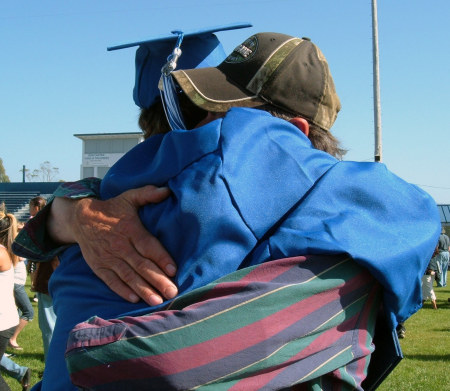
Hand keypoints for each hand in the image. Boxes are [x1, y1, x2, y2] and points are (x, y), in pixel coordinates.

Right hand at [49, 185, 177, 305]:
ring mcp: (108, 258)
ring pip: (128, 276)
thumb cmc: (112, 209)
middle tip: (172, 293)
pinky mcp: (99, 266)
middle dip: (157, 280)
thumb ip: (147, 194)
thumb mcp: (129, 197)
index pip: (148, 245)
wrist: (81, 218)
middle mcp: (120, 245)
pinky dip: (122, 290)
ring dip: (143, 289)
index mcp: (130, 229)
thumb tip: (167, 190)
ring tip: (157, 301)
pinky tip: (134, 299)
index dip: (161, 258)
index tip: (173, 270)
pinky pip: (111, 281)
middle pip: (141, 265)